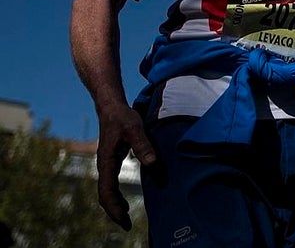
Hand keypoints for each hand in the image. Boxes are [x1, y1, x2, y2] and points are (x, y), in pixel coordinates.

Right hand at [95, 103, 156, 229]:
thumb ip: (143, 145)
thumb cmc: (122, 117)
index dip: (114, 208)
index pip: (107, 191)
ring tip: (125, 218)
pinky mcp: (111, 161)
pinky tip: (125, 202)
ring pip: (106, 191)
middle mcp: (104, 166)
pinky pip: (110, 184)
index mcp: (106, 161)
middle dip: (113, 212)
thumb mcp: (135, 129)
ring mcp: (106, 164)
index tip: (124, 220)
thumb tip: (152, 163)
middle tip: (127, 225)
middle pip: (104, 195)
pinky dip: (115, 196)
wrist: (111, 107)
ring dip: (114, 205)